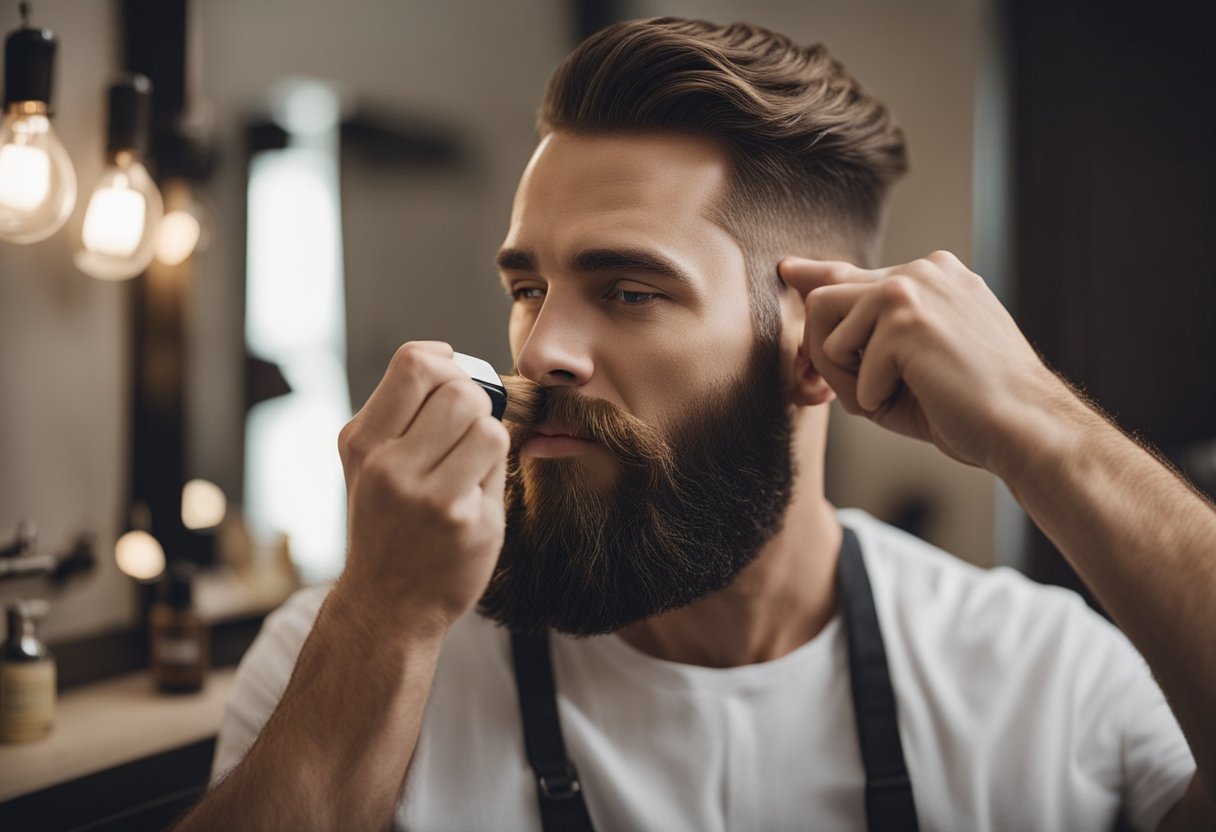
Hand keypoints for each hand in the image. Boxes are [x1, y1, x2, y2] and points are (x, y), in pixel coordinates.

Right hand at [336, 341, 509, 634]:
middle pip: (460, 391)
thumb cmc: (388, 522)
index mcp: (363, 443)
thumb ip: (400, 411)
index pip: (413, 364)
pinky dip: (494, 469)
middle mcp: (389, 466)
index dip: (446, 361)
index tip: (452, 379)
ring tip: (468, 465)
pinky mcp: (466, 520)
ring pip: (488, 425)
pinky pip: (500, 461)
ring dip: (488, 437)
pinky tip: (473, 493)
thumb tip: (449, 357)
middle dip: (474, 402)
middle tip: (465, 430)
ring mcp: (429, 496)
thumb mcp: (369, 463)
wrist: (389, 604)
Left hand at [780, 250, 1071, 472]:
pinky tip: (924, 398)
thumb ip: (866, 338)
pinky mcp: (906, 317)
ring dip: (849, 377)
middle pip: (823, 299)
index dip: (814, 277)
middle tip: (857, 393)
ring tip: (900, 394)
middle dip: (827, 355)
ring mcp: (914, 287)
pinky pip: (853, 368)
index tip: (790, 272)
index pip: (854, 272)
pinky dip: (876, 398)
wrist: (1027, 427)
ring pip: (825, 330)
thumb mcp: (910, 363)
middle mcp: (922, 269)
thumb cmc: (971, 408)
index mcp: (933, 276)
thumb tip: (809, 324)